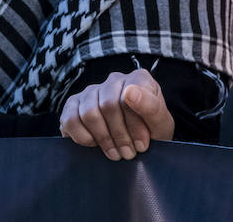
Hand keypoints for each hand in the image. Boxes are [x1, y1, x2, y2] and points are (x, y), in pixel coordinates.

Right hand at [59, 68, 173, 160]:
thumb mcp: (161, 124)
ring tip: (115, 153)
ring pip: (89, 113)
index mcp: (137, 79)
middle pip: (107, 106)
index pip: (128, 96)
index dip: (134, 125)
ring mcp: (91, 91)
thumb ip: (151, 106)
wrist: (138, 145)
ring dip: (103, 139)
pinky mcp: (73, 105)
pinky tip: (96, 144)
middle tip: (128, 153)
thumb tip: (129, 91)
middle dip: (119, 135)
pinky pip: (70, 120)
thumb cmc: (151, 133)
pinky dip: (83, 138)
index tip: (142, 144)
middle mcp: (113, 80)